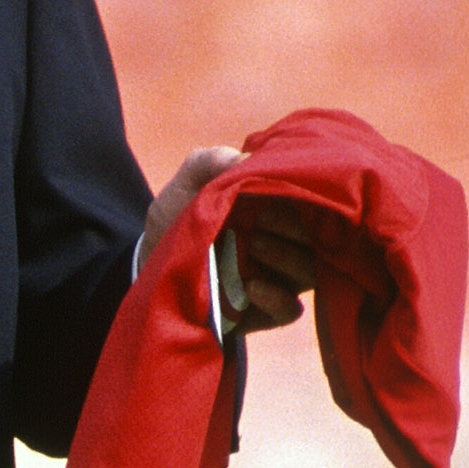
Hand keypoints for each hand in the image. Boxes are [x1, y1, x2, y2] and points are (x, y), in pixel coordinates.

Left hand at [142, 146, 319, 333]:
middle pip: (319, 239)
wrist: (148, 264)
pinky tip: (251, 286)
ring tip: (254, 244)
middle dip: (294, 227)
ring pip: (310, 273)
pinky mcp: (264, 311)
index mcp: (278, 209)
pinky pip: (290, 310)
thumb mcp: (189, 182)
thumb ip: (212, 160)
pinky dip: (277, 298)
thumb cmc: (178, 217)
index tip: (280, 186)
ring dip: (286, 257)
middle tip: (260, 219)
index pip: (315, 203)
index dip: (307, 194)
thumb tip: (248, 156)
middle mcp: (285, 243)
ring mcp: (278, 279)